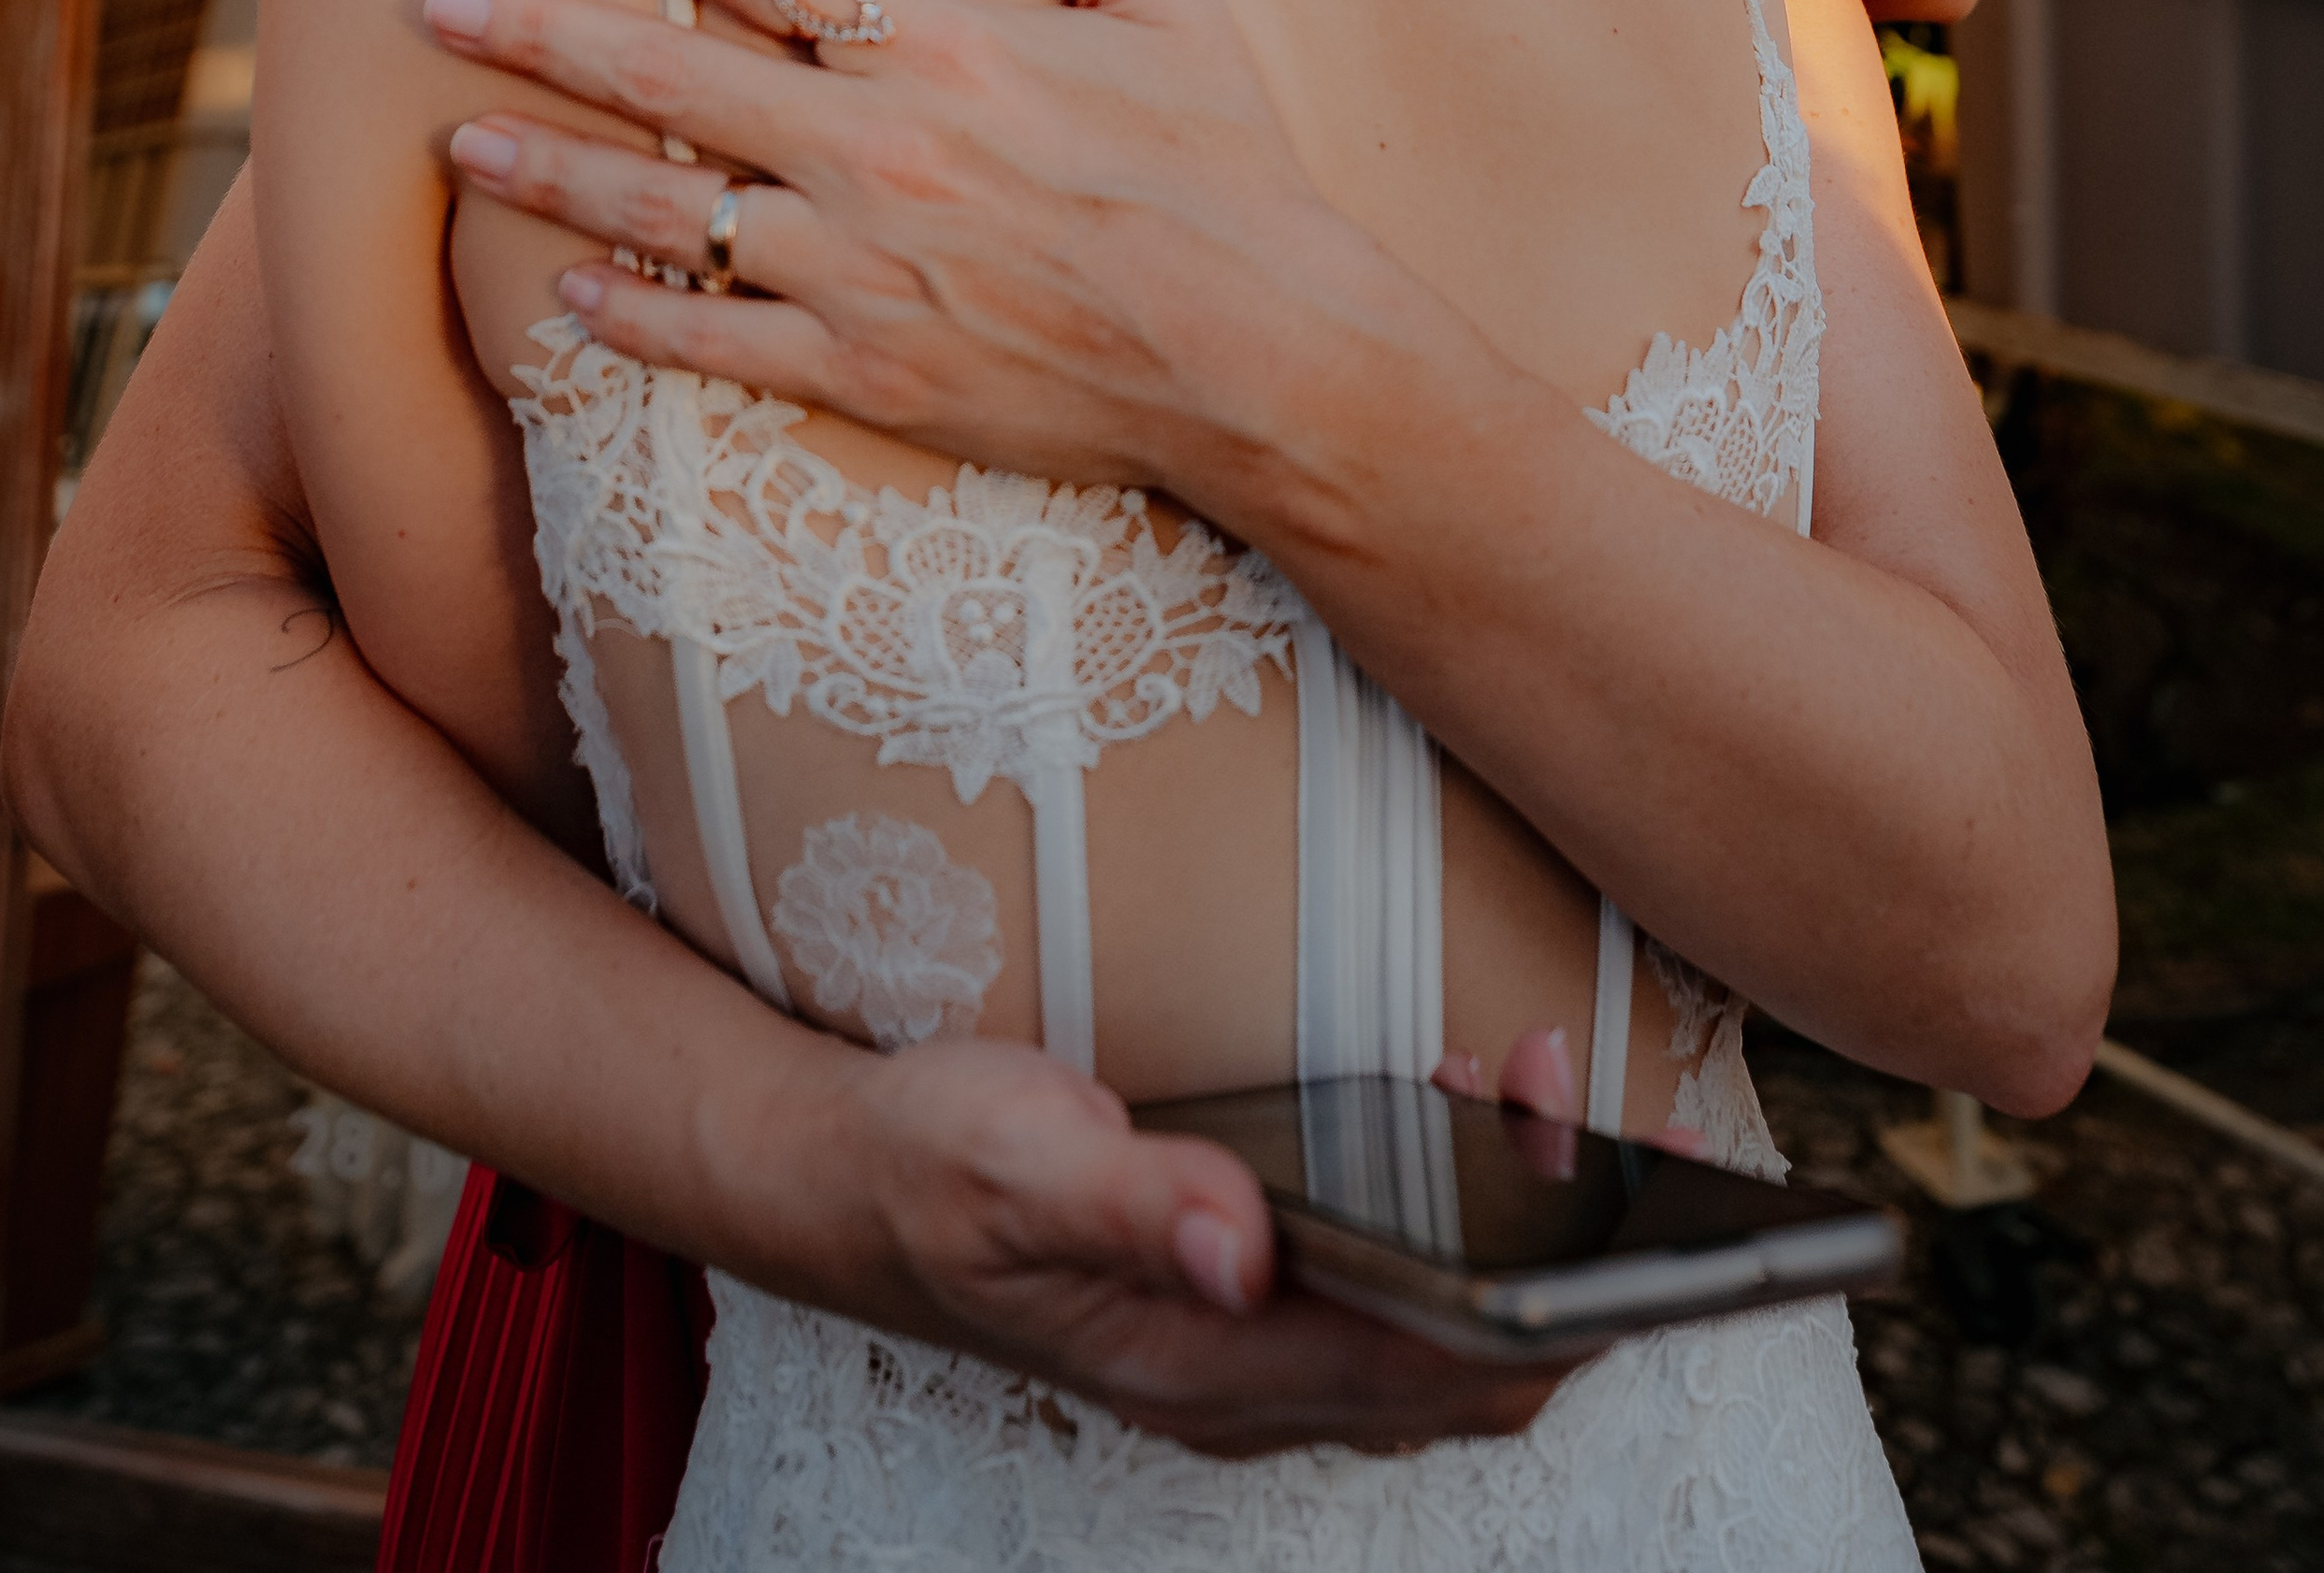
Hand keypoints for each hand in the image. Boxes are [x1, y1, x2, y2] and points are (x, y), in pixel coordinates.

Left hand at [426, 0, 1388, 507]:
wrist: (1269, 356)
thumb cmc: (1227, 172)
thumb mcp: (1169, 1)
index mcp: (943, 45)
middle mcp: (879, 150)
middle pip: (668, 76)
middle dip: (537, 30)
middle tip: (432, 0)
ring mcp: (864, 271)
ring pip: (665, 212)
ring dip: (547, 174)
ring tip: (454, 143)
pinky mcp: (870, 375)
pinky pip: (718, 345)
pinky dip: (630, 322)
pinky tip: (559, 299)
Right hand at [825, 1035, 1567, 1457]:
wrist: (848, 1179)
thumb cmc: (929, 1167)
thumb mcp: (1009, 1162)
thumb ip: (1127, 1203)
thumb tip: (1243, 1240)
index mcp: (1202, 1363)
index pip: (1424, 1372)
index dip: (1539, 1309)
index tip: (1610, 1211)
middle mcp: (1245, 1380)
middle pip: (1466, 1372)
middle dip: (1566, 1261)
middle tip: (1605, 1108)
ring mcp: (1250, 1351)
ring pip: (1440, 1333)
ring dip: (1520, 1230)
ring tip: (1542, 1077)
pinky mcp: (1245, 1301)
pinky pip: (1393, 1291)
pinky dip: (1459, 1214)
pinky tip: (1459, 1105)